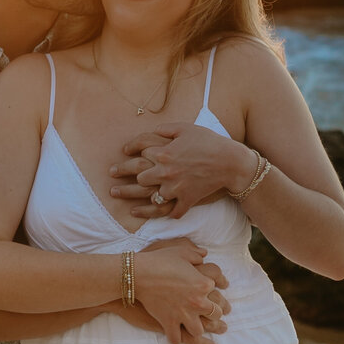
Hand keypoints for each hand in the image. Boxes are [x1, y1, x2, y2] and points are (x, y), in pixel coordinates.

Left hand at [108, 125, 256, 220]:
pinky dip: (162, 213)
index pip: (139, 150)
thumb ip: (166, 129)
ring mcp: (175, 188)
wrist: (230, 162)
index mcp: (164, 152)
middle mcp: (166, 171)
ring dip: (137, 198)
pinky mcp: (186, 200)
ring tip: (123, 201)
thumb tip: (153, 130)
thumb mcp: (186, 128)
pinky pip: (171, 211)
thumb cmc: (209, 141)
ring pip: (151, 196)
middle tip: (112, 177)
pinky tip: (152, 214)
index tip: (124, 151)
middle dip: (125, 176)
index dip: (129, 149)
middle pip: (140, 176)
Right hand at [133, 238, 228, 343]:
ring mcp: (184, 315)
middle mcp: (197, 301)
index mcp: (203, 283)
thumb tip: (204, 254)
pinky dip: (176, 338)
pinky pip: (177, 338)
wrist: (139, 274)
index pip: (220, 287)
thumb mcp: (181, 251)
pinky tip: (176, 336)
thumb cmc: (159, 260)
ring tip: (196, 327)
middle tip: (216, 315)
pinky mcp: (169, 323)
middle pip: (216, 313)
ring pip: (199, 329)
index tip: (224, 286)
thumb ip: (196, 253)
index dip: (222, 285)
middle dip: (216, 313)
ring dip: (198, 328)